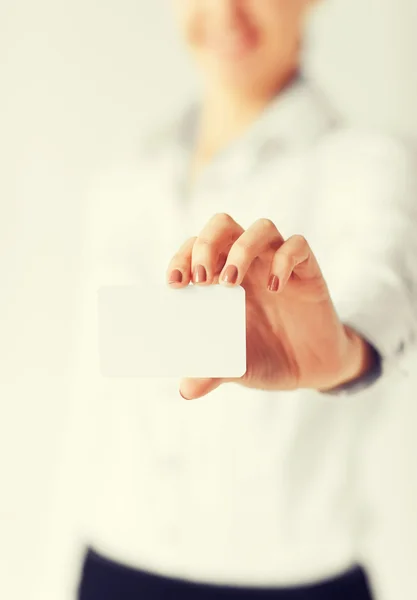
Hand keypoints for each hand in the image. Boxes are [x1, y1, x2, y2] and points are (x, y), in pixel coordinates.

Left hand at [166, 213, 375, 399]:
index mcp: (222, 279)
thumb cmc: (267, 358)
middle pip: (223, 225)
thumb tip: (186, 390)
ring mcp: (278, 263)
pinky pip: (298, 246)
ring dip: (241, 249)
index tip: (175, 283)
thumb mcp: (237, 367)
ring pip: (260, 228)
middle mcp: (248, 264)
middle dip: (207, 245)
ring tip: (231, 282)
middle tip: (202, 279)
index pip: (195, 248)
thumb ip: (212, 372)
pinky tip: (275, 287)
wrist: (312, 369)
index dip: (182, 257)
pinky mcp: (308, 271)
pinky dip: (284, 260)